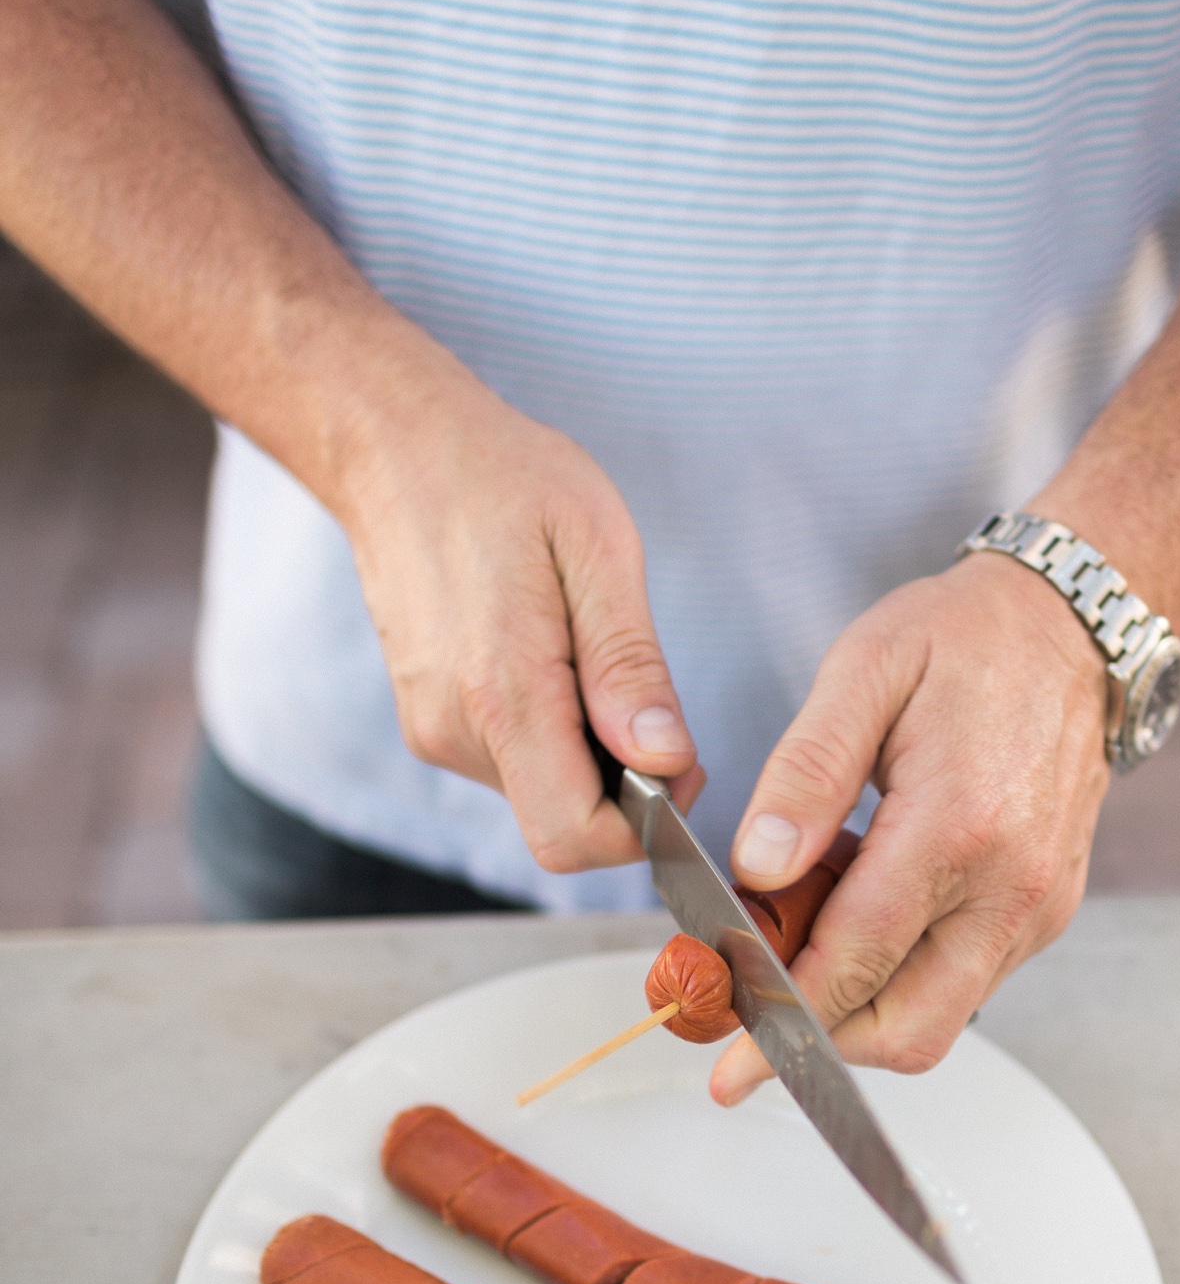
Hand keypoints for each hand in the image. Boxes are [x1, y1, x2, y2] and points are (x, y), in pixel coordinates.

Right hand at [340, 351, 703, 871]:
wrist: (396, 447)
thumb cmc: (502, 478)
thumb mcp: (597, 548)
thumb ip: (630, 664)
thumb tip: (664, 758)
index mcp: (502, 693)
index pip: (575, 836)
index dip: (645, 823)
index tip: (679, 761)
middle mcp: (456, 731)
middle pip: (563, 825)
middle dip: (626, 793)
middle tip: (653, 709)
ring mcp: (436, 732)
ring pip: (540, 796)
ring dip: (590, 759)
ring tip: (592, 659)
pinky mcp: (430, 723)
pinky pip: (513, 764)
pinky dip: (555, 739)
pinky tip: (558, 662)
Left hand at [708, 549, 1109, 1102]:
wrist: (1071, 629)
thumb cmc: (964, 640)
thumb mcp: (864, 672)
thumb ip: (805, 774)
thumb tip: (757, 867)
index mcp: (960, 827)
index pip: (857, 961)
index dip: (782, 1015)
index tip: (728, 1067)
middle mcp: (1012, 888)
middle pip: (906, 1030)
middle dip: (819, 1040)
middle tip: (749, 1008)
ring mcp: (1038, 909)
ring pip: (936, 1021)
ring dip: (858, 1008)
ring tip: (807, 928)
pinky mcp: (1046, 914)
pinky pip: (964, 984)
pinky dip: (899, 976)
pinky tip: (862, 908)